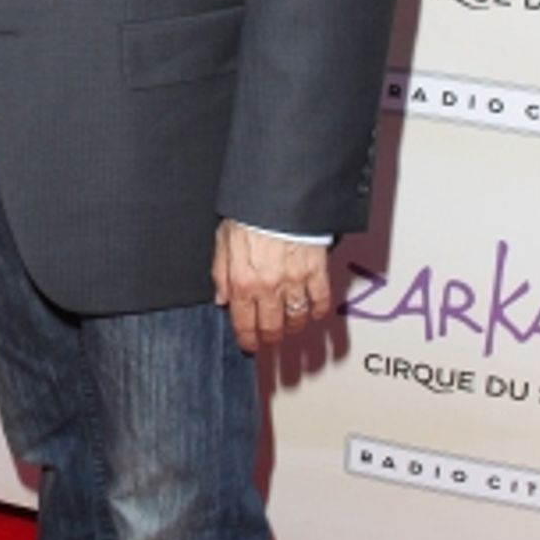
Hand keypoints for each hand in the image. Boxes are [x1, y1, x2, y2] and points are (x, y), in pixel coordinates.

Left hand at [212, 222, 330, 353]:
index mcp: (242, 282)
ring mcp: (294, 281)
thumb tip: (221, 298)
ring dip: (292, 326)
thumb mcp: (223, 239)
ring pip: (296, 317)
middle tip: (270, 339)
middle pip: (272, 327)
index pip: (244, 324)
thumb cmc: (249, 212)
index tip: (250, 345)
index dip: (247, 340)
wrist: (277, 194)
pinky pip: (320, 300)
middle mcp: (268, 287)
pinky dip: (317, 310)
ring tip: (289, 325)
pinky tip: (313, 312)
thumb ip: (220, 273)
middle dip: (270, 338)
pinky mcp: (315, 270)